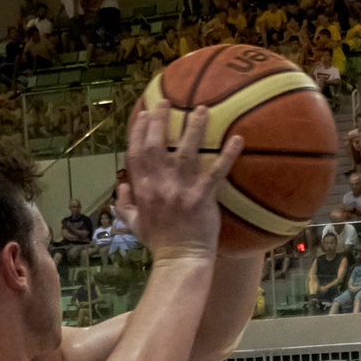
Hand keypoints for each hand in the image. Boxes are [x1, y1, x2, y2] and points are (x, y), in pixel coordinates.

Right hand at [119, 101, 240, 258]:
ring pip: (186, 150)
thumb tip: (122, 184)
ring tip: (201, 109)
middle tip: (167, 101)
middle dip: (160, 119)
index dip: (139, 130)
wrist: (180, 260)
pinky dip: (228, 154)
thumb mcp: (133, 223)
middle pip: (156, 144)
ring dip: (194, 127)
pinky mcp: (203, 197)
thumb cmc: (159, 242)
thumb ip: (125, 202)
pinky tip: (238, 138)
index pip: (135, 151)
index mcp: (141, 187)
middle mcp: (159, 183)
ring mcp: (181, 189)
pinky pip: (217, 171)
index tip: (143, 113)